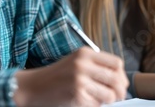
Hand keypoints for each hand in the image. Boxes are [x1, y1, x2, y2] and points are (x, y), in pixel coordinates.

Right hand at [14, 47, 128, 106]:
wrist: (32, 87)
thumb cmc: (56, 76)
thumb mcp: (75, 61)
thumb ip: (95, 66)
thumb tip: (120, 80)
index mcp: (85, 53)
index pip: (116, 63)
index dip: (121, 75)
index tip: (120, 83)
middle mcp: (83, 64)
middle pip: (116, 79)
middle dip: (120, 91)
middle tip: (118, 97)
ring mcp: (80, 80)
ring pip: (110, 95)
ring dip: (109, 101)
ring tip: (100, 100)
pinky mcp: (76, 96)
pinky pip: (97, 105)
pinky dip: (96, 106)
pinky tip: (87, 103)